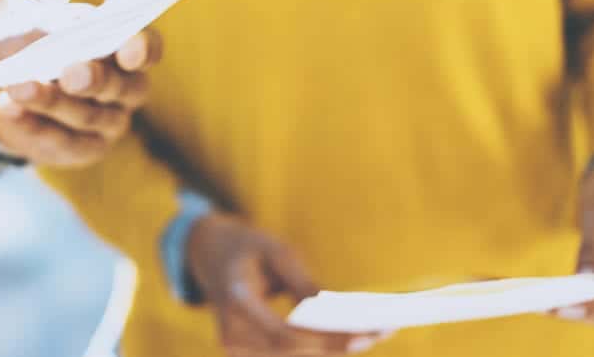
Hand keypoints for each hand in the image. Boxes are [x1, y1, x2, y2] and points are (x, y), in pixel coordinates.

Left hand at [0, 28, 159, 166]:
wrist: (16, 76)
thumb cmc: (44, 39)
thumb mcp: (53, 24)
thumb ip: (65, 28)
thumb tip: (69, 33)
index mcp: (129, 50)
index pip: (148, 49)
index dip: (142, 50)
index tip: (127, 50)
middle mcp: (129, 89)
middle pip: (121, 87)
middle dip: (93, 80)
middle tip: (70, 74)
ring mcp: (110, 123)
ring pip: (86, 116)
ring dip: (50, 101)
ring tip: (18, 87)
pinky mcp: (84, 149)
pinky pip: (61, 141)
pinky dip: (31, 123)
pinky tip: (8, 107)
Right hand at [188, 213, 390, 355]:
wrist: (211, 254)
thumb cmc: (249, 247)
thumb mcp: (277, 252)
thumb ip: (304, 285)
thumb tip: (336, 315)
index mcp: (234, 301)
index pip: (284, 335)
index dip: (324, 339)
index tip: (363, 333)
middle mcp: (232, 335)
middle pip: (294, 352)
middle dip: (339, 344)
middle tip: (383, 330)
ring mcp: (237, 349)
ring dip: (334, 348)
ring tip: (376, 331)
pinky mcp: (248, 353)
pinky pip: (290, 353)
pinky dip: (320, 346)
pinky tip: (352, 334)